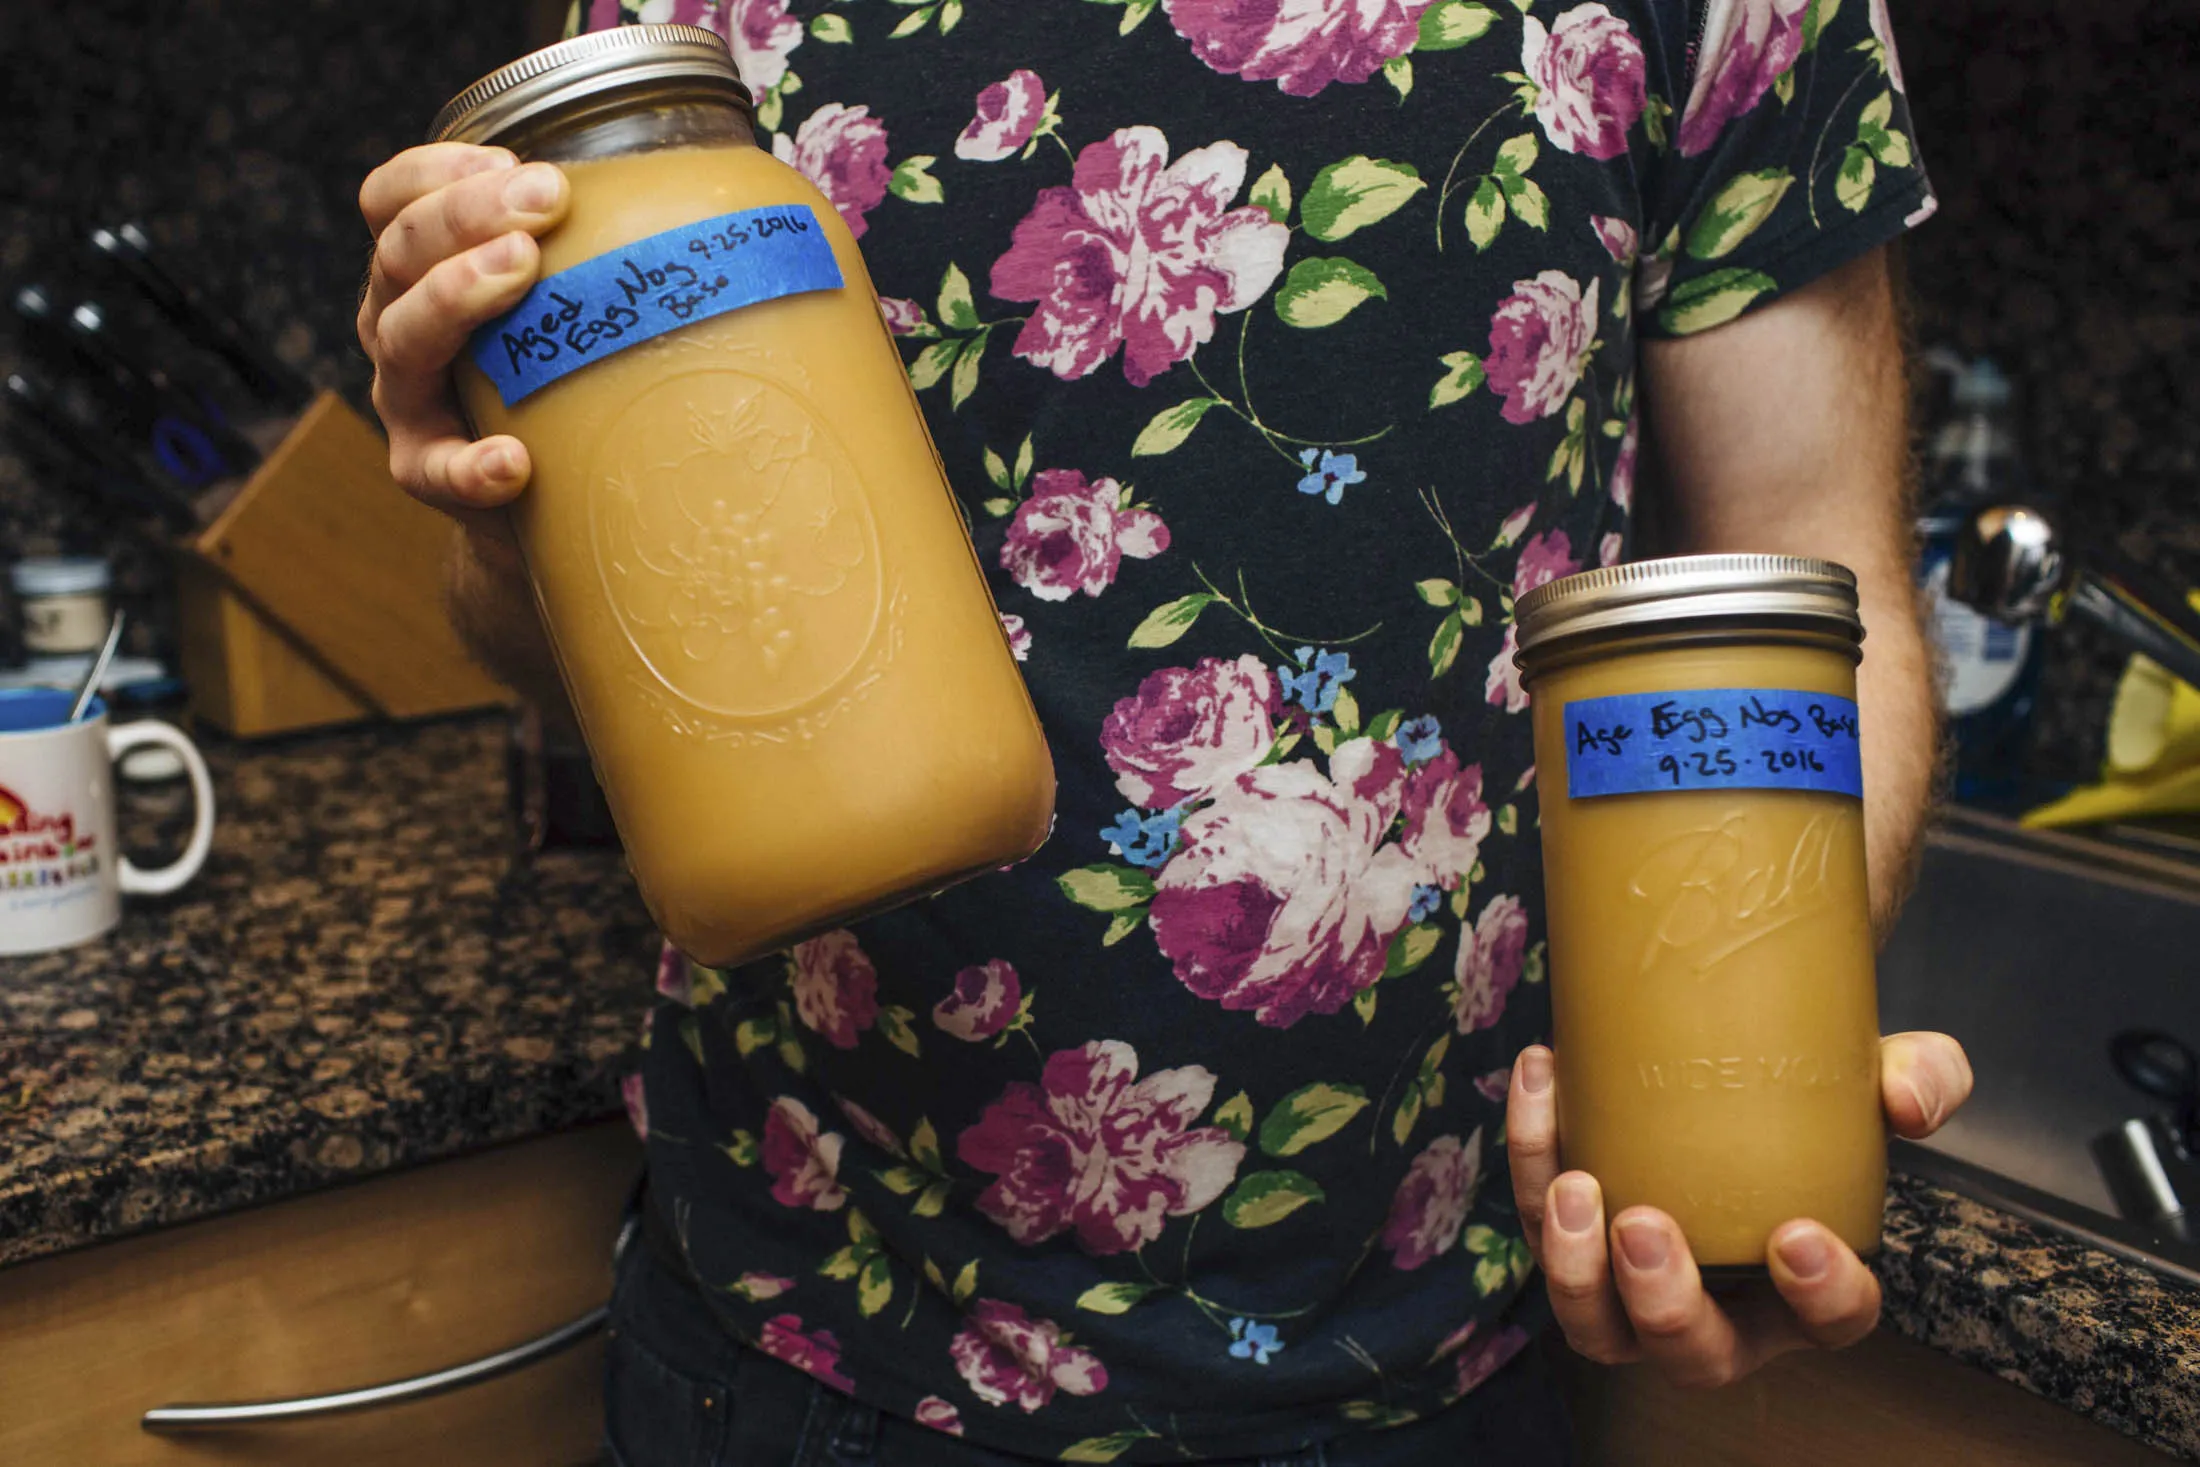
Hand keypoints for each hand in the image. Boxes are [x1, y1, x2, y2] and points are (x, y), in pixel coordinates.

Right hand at [356, 143, 568, 513]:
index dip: (436, 171)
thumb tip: (688, 197)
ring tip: (521, 269)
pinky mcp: (428, 472)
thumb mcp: (557, 303)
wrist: (543, 496)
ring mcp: (407, 401)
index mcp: (417, 272)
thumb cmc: (558, 378)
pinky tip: (514, 461)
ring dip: (457, 296)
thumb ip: (583, 251)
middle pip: (399, 252)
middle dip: (467, 213)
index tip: (510, 159)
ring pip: (403, 338)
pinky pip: (437, 470)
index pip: (393, 202)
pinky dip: (472, 465)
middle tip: (546, 198)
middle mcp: (396, 324)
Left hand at [1505, 1032, 1971, 1387]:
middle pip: (1691, 1352)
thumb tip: (1906, 1097)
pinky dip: (1530, 1152)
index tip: (1798, 1239)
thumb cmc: (1813, 1095)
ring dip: (1572, 1266)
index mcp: (1805, 1284)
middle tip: (1642, 1224)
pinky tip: (1542, 1074)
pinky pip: (1535, 1218)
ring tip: (1570, 1181)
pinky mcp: (1570, 1231)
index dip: (1820, 1298)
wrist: (1726, 1056)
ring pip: (1595, 1322)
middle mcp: (1721, 1303)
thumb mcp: (1884, 1073)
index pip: (1830, 1323)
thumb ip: (1920, 1079)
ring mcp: (1634, 1281)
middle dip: (1662, 1304)